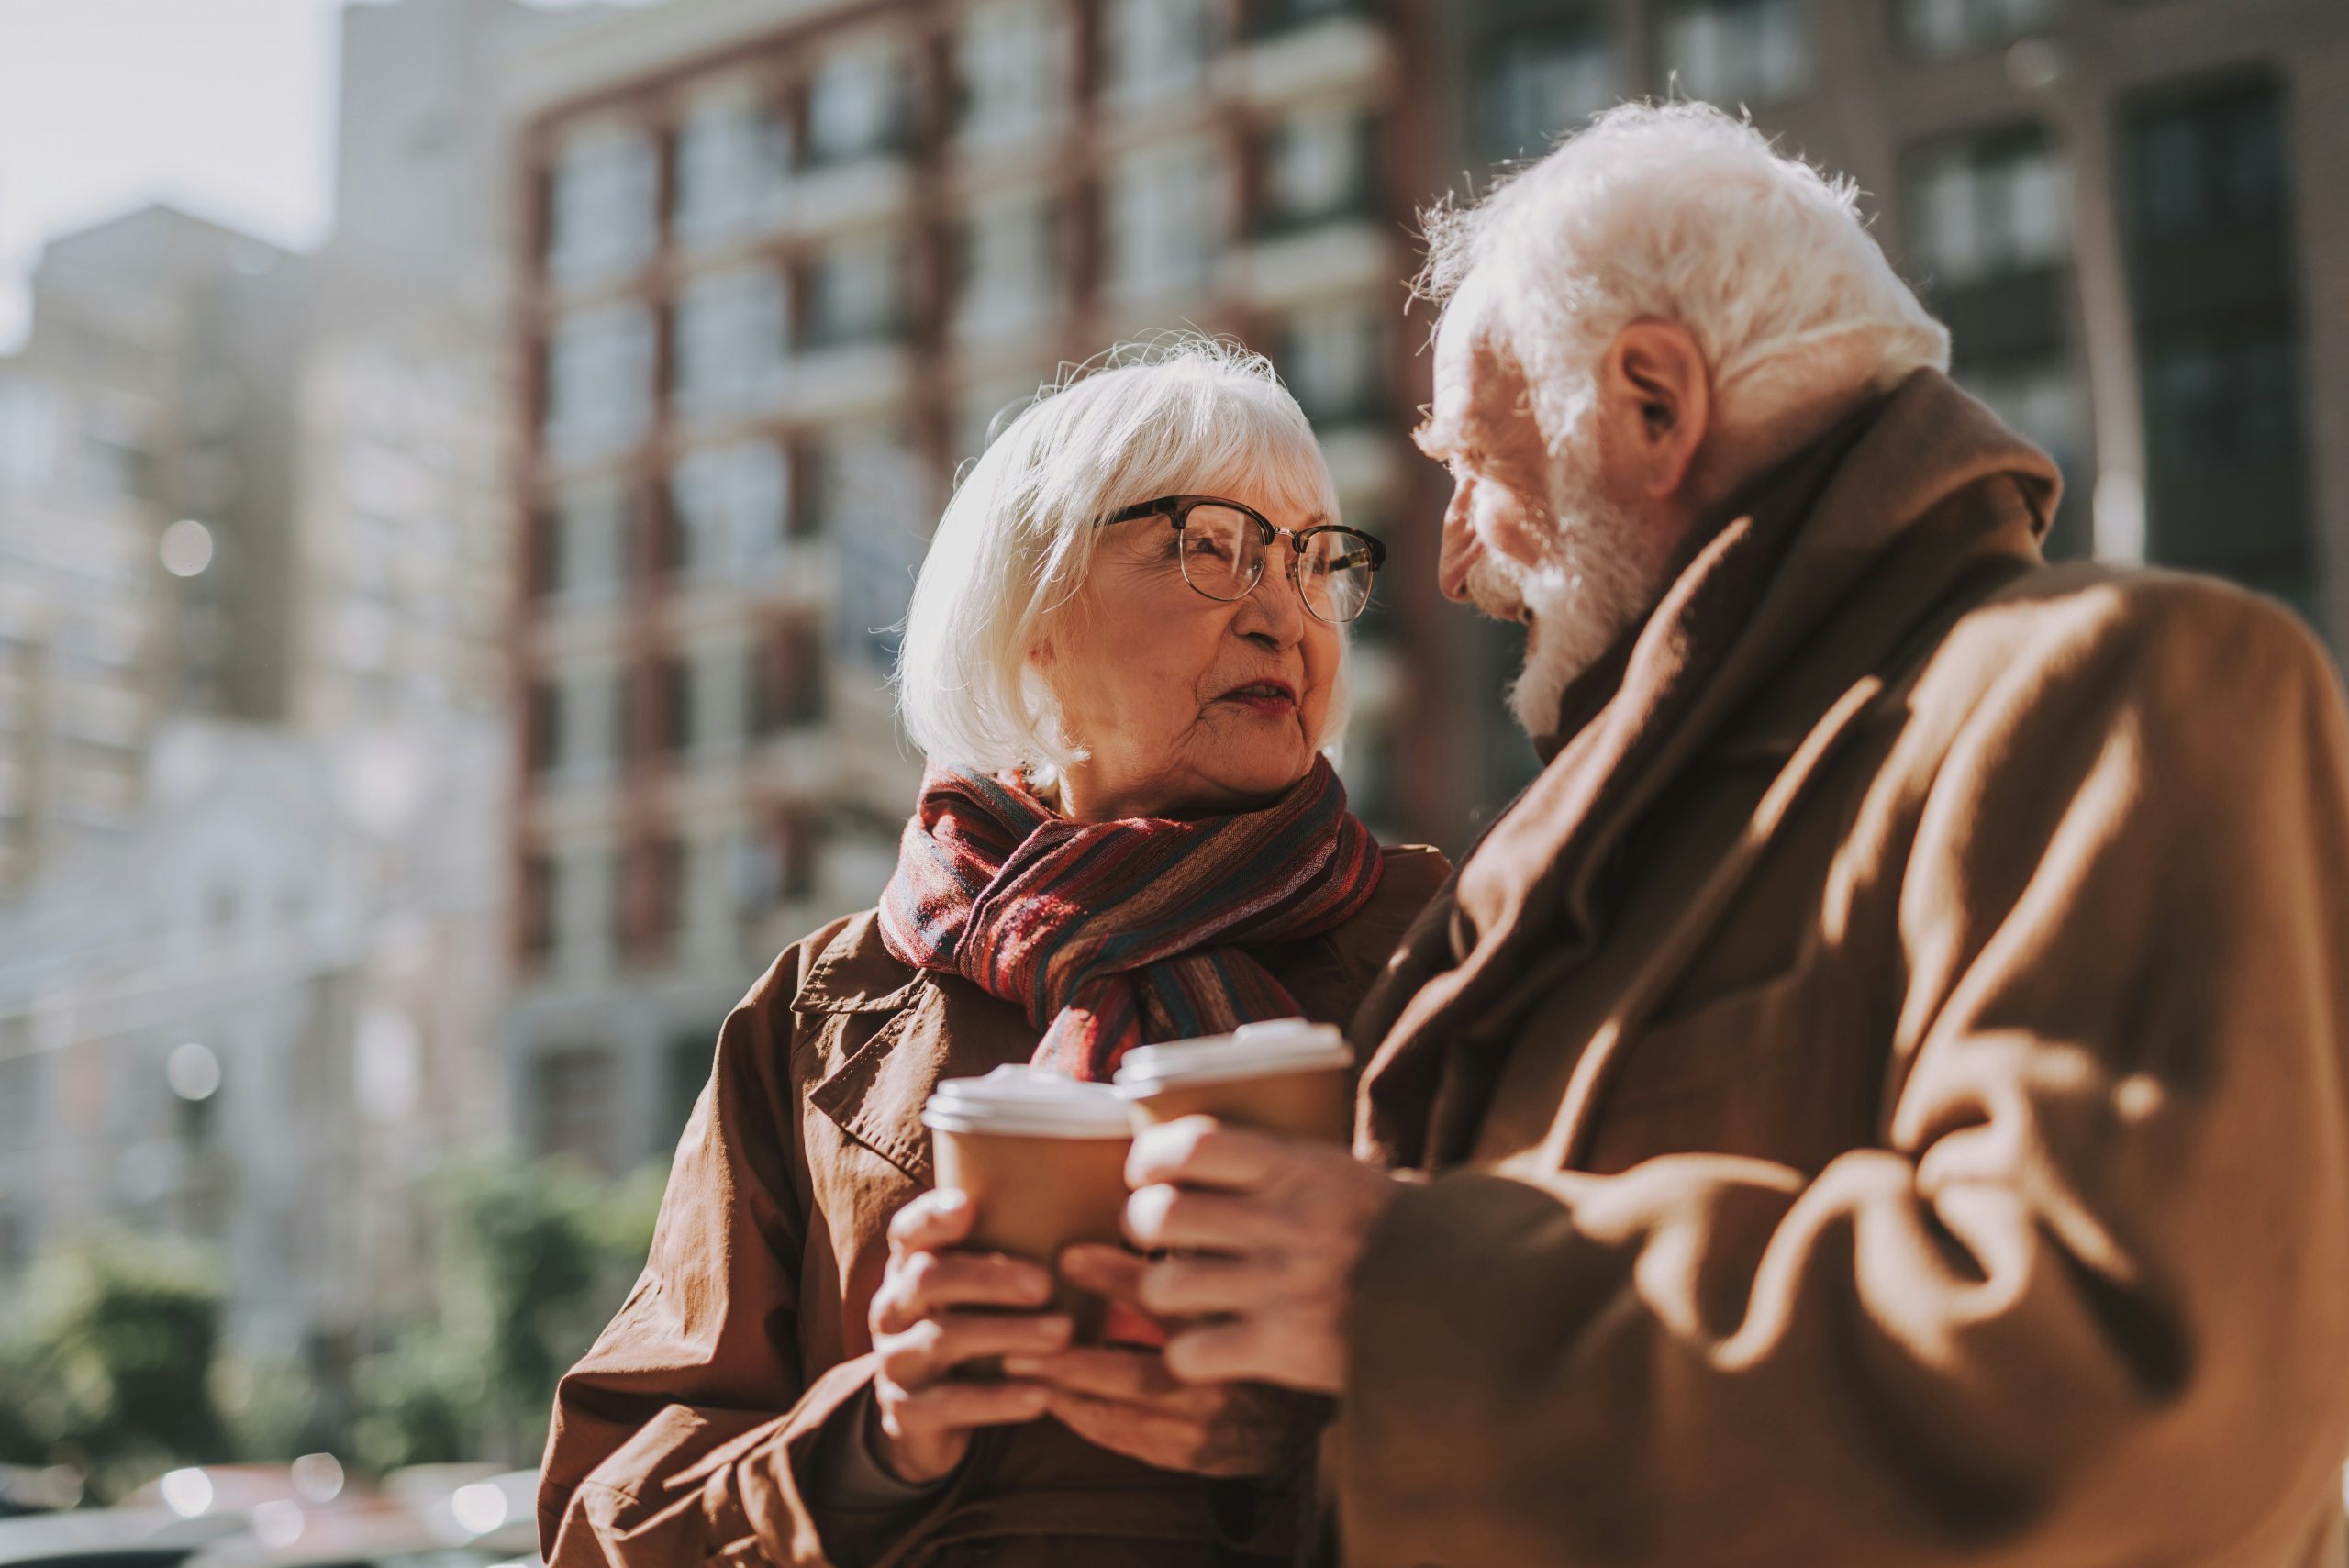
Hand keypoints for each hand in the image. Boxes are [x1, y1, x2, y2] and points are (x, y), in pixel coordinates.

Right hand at [867, 1189, 1069, 1483]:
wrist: (930, 1419)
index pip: (908, 1230)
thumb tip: (1103, 1205)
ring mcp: (895, 1361)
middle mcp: (893, 1308)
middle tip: (1045, 1284)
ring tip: (1063, 1334)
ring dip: (1007, 1333)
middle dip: (988, 1277)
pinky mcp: (906, 1413)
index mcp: (910, 1268)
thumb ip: (1015, 1252)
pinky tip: (1042, 1395)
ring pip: (942, 1339)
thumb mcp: (980, 1292)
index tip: (969, 1206)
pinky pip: (950, 1403)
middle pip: (928, 1278)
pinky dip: (998, 1399)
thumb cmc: (975, 1331)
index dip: (932, 1216)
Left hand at [1006, 1246, 1330, 1476]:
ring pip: (1133, 1410)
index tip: (1070, 1257)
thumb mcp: (1276, 1266)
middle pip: (1144, 1371)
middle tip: (1020, 1333)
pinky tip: (1054, 1398)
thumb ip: (1227, 1234)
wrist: (1353, 1380)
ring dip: (1071, 1387)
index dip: (1119, 1281)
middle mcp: (1233, 1386)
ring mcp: (1221, 1424)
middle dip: (1075, 1355)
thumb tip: (1170, 1179)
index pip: (1177, 1302)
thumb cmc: (1300, 1305)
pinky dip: (1091, 1421)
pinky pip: (1138, 1442)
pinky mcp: (1207, 1456)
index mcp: (1253, 1326)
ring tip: (1019, 1359)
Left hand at [1119, 1117, 1402, 1395]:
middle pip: (1159, 1214)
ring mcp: (1283, 1287)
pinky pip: (1192, 1353)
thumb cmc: (1389, 1231)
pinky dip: (1187, 1356)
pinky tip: (1206, 1348)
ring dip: (1158, 1292)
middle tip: (1153, 1235)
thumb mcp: (1340, 1172)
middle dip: (1140, 1225)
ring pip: (1164, 1285)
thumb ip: (1277, 1161)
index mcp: (1297, 1168)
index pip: (1189, 1144)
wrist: (1461, 1297)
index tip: (1146, 1173)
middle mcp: (1285, 1222)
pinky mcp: (1286, 1348)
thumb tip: (1196, 1146)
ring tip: (1176, 1294)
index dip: (1149, 1158)